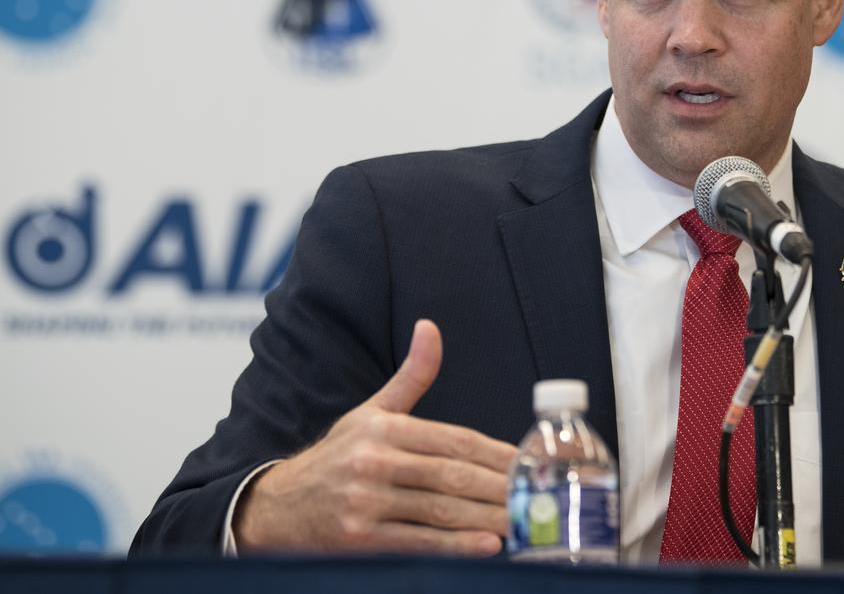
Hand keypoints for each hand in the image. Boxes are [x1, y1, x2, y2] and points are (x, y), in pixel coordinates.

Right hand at [233, 319, 517, 554]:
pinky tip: (487, 546)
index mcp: (384, 428)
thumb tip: (430, 327)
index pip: (455, 440)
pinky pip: (419, 542)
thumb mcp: (371, 412)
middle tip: (535, 496)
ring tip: (523, 521)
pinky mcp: (360, 539)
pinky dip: (456, 546)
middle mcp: (374, 461)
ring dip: (487, 518)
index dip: (496, 452)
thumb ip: (411, 376)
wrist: (277, 508)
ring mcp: (366, 502)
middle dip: (499, 487)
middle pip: (452, 475)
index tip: (528, 462)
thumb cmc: (337, 457)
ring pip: (441, 510)